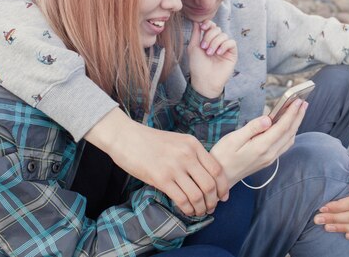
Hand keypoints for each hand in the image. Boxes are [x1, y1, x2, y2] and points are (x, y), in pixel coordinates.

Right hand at [86, 109, 228, 216]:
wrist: (126, 137)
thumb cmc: (150, 141)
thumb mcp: (177, 141)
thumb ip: (192, 154)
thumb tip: (205, 176)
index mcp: (193, 144)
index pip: (217, 169)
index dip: (223, 187)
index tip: (223, 197)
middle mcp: (187, 155)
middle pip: (210, 185)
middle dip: (213, 201)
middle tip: (211, 208)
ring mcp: (174, 167)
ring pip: (198, 194)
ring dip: (201, 208)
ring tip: (199, 211)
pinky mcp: (161, 179)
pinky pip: (182, 199)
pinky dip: (188, 209)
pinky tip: (187, 210)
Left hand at [188, 21, 237, 97]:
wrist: (204, 80)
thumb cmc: (197, 66)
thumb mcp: (193, 47)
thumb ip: (196, 33)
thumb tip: (196, 21)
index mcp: (208, 40)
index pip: (211, 26)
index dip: (208, 23)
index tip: (203, 27)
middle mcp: (217, 42)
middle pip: (217, 29)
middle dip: (209, 36)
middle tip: (204, 47)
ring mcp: (225, 48)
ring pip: (224, 35)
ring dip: (215, 43)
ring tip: (210, 53)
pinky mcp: (232, 53)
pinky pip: (231, 42)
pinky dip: (224, 46)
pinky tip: (218, 53)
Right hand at [210, 99, 307, 186]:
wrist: (221, 178)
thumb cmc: (223, 156)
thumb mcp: (233, 139)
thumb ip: (252, 128)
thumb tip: (268, 118)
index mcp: (261, 146)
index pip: (282, 126)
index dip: (292, 112)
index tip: (298, 100)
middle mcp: (269, 154)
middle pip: (289, 132)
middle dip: (298, 116)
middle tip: (304, 102)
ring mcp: (270, 158)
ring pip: (289, 139)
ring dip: (296, 124)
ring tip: (299, 111)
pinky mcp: (268, 160)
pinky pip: (285, 145)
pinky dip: (290, 133)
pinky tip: (289, 126)